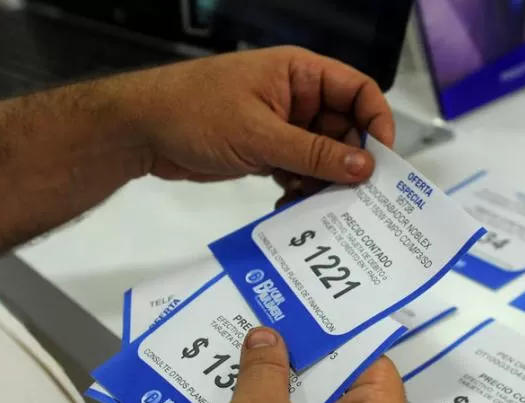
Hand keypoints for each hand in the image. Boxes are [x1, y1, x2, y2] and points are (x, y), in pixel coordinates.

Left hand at [119, 46, 394, 185]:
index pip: (358, 91)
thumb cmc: (196, 113)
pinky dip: (300, 189)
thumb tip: (365, 168)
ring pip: (323, 156)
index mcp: (300, 74)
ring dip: (323, 182)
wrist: (141, 131)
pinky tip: (290, 205)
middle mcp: (298, 98)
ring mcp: (283, 126)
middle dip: (349, 162)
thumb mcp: (259, 134)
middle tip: (351, 196)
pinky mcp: (268, 151)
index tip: (383, 160)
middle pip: (345, 129)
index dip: (376, 122)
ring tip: (315, 205)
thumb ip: (314, 153)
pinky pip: (300, 170)